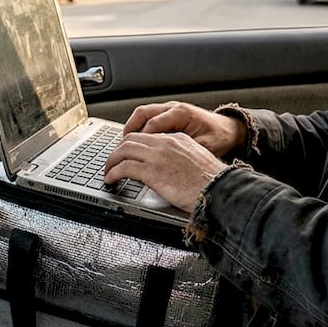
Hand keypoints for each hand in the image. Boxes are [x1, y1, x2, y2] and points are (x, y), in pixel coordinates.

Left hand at [103, 131, 227, 212]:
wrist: (219, 189)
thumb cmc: (212, 182)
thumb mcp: (197, 161)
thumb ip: (181, 158)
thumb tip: (170, 168)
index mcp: (178, 139)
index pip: (147, 136)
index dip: (132, 145)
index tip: (126, 154)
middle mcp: (166, 143)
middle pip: (131, 139)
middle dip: (118, 150)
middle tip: (112, 161)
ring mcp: (158, 156)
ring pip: (124, 150)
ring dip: (112, 161)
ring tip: (108, 171)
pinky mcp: (152, 171)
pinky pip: (124, 167)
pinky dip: (113, 172)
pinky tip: (111, 179)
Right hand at [121, 101, 246, 156]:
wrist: (230, 129)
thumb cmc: (220, 136)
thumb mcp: (205, 146)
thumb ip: (186, 151)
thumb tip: (169, 161)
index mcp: (181, 114)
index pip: (153, 123)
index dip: (141, 138)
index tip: (133, 152)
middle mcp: (173, 108)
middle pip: (142, 113)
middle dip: (130, 129)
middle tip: (122, 146)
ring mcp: (170, 110)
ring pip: (143, 113)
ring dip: (133, 127)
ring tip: (125, 144)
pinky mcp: (170, 115)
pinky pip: (149, 118)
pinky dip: (140, 128)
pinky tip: (138, 141)